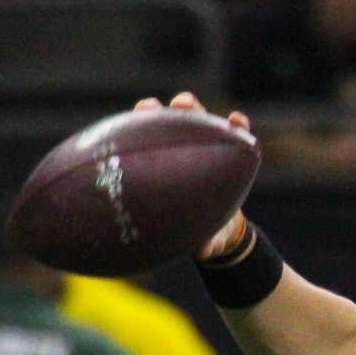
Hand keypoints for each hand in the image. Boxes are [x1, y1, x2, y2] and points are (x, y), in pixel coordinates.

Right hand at [134, 92, 251, 260]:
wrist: (191, 233)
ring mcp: (175, 150)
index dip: (236, 127)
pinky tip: (118, 125)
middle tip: (183, 103)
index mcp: (221, 166)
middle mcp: (198, 152)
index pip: (232, 138)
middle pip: (198, 123)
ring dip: (157, 113)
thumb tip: (203, 251)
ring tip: (148, 106)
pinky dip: (134, 130)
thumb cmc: (209, 230)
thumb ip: (211, 243)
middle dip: (192, 109)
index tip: (236, 120)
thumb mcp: (213, 239)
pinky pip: (143, 140)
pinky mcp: (153, 154)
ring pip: (168, 125)